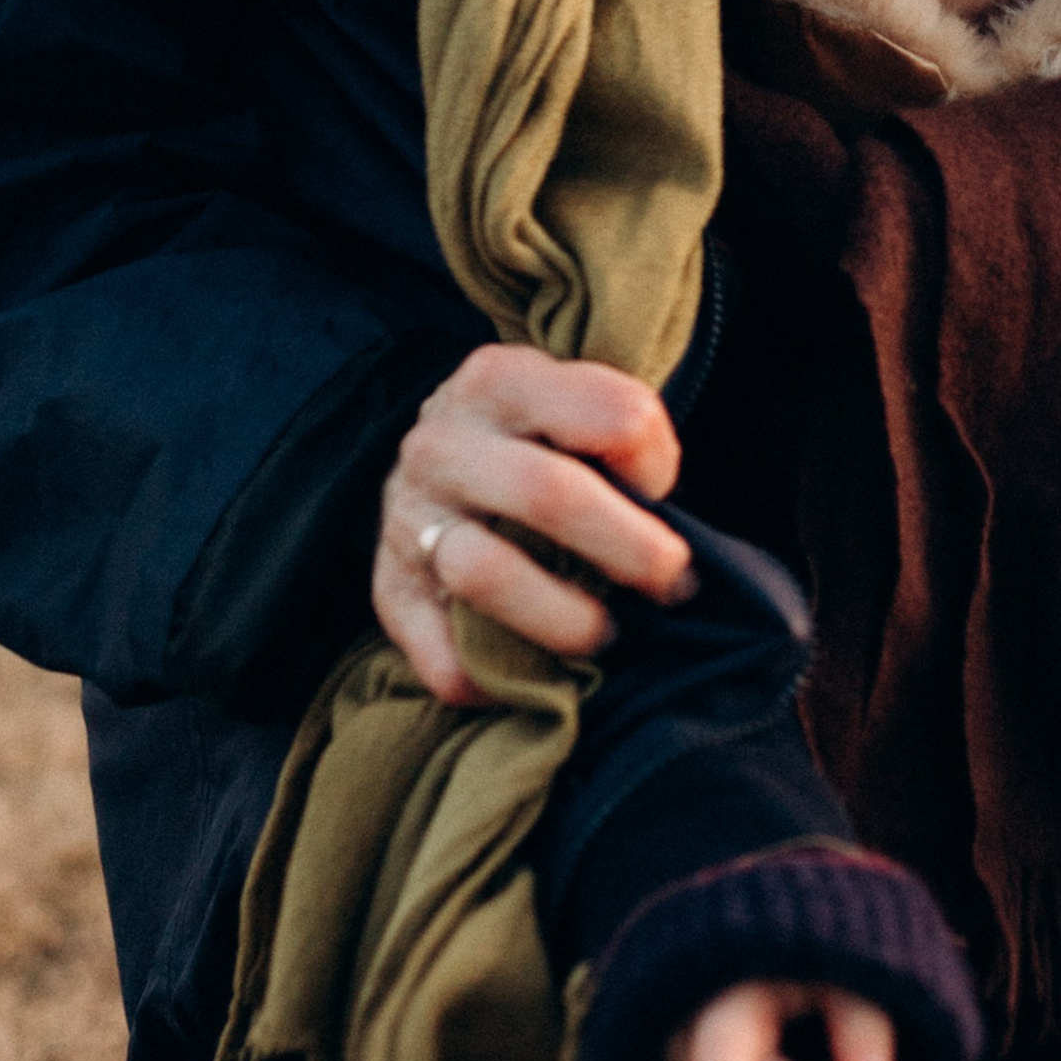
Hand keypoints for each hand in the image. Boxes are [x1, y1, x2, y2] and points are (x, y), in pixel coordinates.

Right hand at [373, 343, 695, 703]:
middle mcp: (443, 442)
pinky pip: (445, 660)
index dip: (659, 466)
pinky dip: (499, 681)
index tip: (664, 495)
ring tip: (604, 633)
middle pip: (551, 495)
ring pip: (485, 576)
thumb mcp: (571, 403)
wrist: (432, 462)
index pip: (614, 416)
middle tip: (670, 585)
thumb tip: (667, 529)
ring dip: (567, 620)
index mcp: (501, 379)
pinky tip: (536, 669)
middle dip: (633, 553)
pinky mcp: (391, 592)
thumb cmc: (533, 440)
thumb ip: (624, 439)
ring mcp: (407, 519)